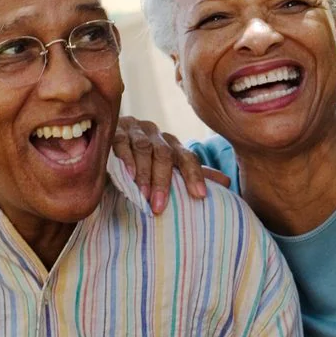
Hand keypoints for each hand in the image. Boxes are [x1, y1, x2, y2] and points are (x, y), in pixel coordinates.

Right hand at [111, 115, 227, 214]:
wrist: (108, 142)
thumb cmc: (142, 162)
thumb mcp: (167, 168)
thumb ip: (192, 174)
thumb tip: (227, 182)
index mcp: (172, 144)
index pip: (188, 158)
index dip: (195, 176)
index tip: (201, 196)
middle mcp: (156, 135)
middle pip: (165, 155)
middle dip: (163, 181)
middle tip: (160, 206)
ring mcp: (136, 130)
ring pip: (144, 149)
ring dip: (144, 174)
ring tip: (142, 196)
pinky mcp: (115, 130)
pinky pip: (121, 142)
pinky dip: (125, 159)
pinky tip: (127, 175)